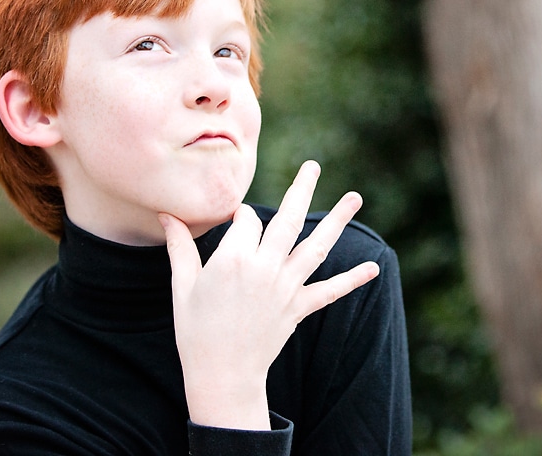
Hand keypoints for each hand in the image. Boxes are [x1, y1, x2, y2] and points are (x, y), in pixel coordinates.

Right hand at [158, 161, 379, 429]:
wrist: (222, 375)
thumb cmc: (195, 330)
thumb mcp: (183, 285)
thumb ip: (181, 247)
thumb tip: (167, 215)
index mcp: (233, 259)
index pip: (246, 219)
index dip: (239, 216)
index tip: (232, 221)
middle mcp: (264, 268)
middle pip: (287, 219)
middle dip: (301, 189)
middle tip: (313, 165)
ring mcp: (285, 288)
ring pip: (315, 247)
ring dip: (336, 221)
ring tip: (354, 196)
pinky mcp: (298, 308)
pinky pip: (329, 291)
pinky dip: (351, 280)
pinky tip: (374, 268)